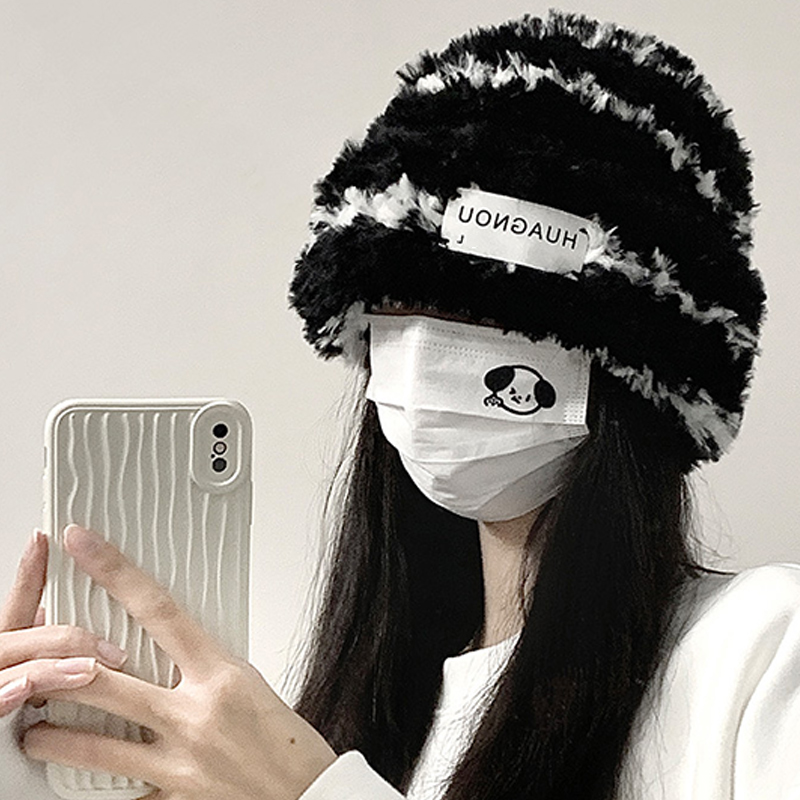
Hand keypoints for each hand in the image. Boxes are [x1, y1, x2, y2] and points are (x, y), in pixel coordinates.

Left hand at [23, 525, 337, 799]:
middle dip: (58, 670)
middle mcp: (195, 715)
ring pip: (94, 747)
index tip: (85, 546)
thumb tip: (171, 652)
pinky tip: (82, 783)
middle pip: (106, 681)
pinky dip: (100, 788)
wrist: (312, 797)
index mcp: (221, 675)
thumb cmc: (288, 743)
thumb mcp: (251, 685)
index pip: (158, 610)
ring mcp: (179, 764)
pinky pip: (122, 795)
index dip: (115, 572)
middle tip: (31, 662)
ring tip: (33, 731)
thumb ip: (206, 668)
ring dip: (52, 738)